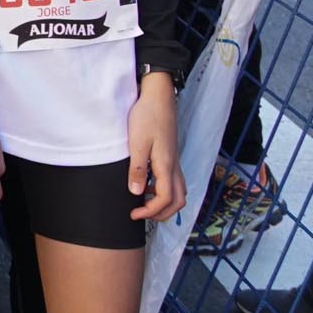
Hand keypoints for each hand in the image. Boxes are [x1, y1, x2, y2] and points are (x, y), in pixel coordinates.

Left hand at [127, 72, 184, 221]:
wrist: (158, 97)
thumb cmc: (147, 117)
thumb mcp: (137, 143)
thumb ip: (138, 169)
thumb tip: (136, 193)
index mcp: (166, 166)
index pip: (165, 200)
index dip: (150, 212)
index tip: (134, 215)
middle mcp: (174, 167)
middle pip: (178, 202)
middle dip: (162, 214)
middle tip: (141, 215)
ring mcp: (175, 161)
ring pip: (179, 192)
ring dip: (165, 204)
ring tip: (145, 204)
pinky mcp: (171, 156)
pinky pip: (174, 182)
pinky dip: (165, 191)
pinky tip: (148, 185)